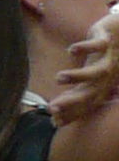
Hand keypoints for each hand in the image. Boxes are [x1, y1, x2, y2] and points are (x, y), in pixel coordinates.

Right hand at [58, 6, 118, 124]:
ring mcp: (108, 57)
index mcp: (102, 85)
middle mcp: (107, 75)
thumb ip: (75, 92)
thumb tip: (55, 114)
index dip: (71, 113)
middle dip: (72, 102)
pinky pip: (98, 44)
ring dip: (79, 76)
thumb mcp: (89, 77)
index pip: (86, 103)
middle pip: (92, 92)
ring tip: (58, 78)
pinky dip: (86, 48)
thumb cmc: (105, 56)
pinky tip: (71, 50)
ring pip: (96, 71)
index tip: (53, 122)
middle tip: (52, 108)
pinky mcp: (106, 39)